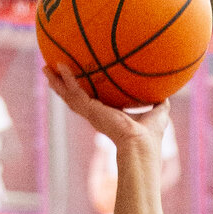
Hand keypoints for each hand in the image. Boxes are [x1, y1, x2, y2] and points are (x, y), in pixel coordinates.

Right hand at [45, 64, 169, 153]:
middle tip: (53, 73)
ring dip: (57, 82)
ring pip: (69, 96)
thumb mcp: (158, 112)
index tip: (80, 82)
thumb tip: (167, 91)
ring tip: (45, 68)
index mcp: (110, 117)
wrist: (141, 146)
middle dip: (64, 86)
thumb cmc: (151, 135)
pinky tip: (58, 67)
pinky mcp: (90, 111)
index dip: (86, 93)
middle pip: (75, 99)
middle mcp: (97, 116)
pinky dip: (66, 80)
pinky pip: (74, 92)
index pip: (94, 103)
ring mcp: (91, 115)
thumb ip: (159, 101)